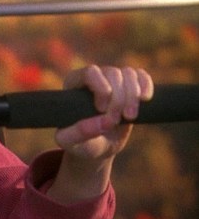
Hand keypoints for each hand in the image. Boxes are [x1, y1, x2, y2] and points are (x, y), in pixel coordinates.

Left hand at [48, 65, 153, 202]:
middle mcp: (93, 77)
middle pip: (112, 73)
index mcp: (73, 84)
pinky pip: (142, 76)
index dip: (101, 88)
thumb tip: (104, 122)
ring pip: (129, 73)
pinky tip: (145, 101)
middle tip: (115, 121)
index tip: (102, 110)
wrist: (98, 145)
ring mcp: (113, 80)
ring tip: (129, 117)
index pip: (90, 72)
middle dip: (118, 99)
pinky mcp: (130, 86)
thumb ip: (79, 134)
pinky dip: (146, 86)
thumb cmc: (80, 143)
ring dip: (133, 96)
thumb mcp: (72, 143)